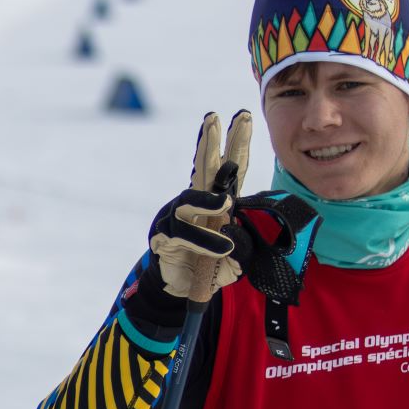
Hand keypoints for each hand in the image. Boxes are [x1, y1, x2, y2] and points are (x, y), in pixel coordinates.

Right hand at [149, 111, 251, 303]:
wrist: (181, 290)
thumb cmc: (210, 267)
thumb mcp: (237, 258)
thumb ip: (243, 246)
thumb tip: (233, 232)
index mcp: (217, 204)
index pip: (230, 170)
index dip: (237, 144)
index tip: (244, 118)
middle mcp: (195, 203)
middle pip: (204, 167)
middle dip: (209, 141)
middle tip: (214, 118)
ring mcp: (176, 216)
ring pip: (190, 200)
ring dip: (209, 201)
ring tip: (225, 206)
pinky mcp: (164, 235)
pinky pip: (183, 233)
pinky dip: (204, 240)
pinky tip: (221, 248)